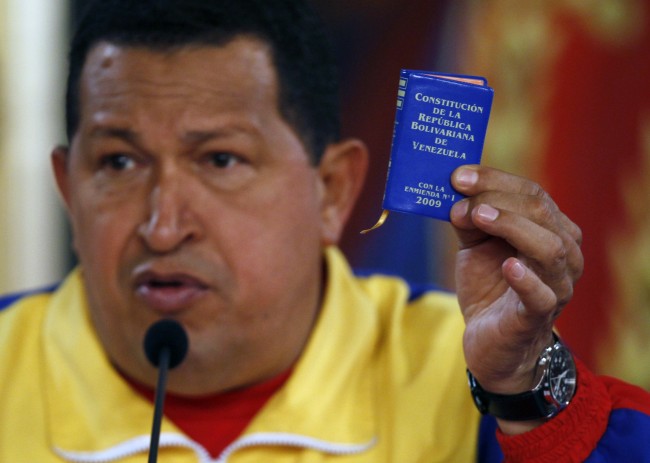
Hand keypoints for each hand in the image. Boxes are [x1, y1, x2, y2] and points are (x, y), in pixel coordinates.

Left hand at [449, 165, 582, 396]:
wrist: (490, 340)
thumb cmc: (489, 286)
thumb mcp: (475, 246)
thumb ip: (469, 220)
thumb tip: (456, 195)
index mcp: (551, 229)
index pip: (532, 193)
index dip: (495, 180)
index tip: (458, 176)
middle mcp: (563, 253)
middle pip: (541, 213)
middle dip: (498, 200)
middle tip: (461, 197)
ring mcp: (556, 285)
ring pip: (549, 249)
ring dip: (513, 227)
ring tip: (479, 217)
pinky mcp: (538, 316)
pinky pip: (542, 295)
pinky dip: (526, 278)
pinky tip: (508, 265)